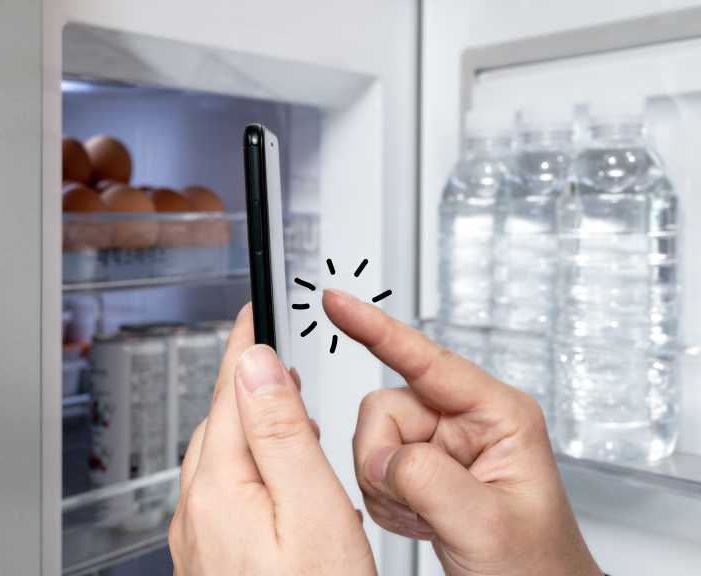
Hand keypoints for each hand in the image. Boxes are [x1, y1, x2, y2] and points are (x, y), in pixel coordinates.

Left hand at [169, 303, 375, 575]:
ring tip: (291, 425)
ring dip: (252, 436)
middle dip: (252, 392)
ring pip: (219, 465)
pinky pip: (220, 504)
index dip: (246, 347)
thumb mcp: (313, 512)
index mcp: (218, 489)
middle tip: (283, 367)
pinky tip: (276, 493)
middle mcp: (195, 514)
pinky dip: (247, 479)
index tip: (253, 312)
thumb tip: (256, 366)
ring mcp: (197, 542)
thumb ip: (283, 436)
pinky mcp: (207, 566)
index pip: (230, 393)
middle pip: (221, 427)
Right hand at [323, 289, 601, 575]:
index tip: (337, 303)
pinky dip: (385, 501)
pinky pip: (372, 467)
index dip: (376, 328)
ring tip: (424, 517)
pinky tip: (420, 520)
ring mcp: (442, 445)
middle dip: (383, 460)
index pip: (426, 360)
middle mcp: (466, 421)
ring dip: (383, 487)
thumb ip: (429, 479)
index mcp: (498, 415)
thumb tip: (382, 453)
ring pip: (371, 440)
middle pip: (384, 408)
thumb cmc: (536, 565)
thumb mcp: (487, 524)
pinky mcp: (423, 468)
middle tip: (413, 503)